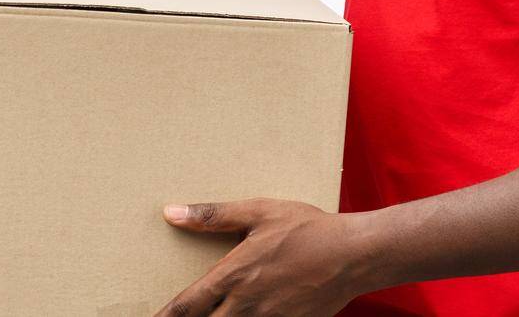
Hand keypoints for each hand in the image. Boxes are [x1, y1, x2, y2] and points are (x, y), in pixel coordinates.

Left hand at [155, 197, 380, 315]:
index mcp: (234, 275)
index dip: (164, 316)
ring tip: (212, 316)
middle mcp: (246, 304)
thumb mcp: (260, 212)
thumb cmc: (307, 229)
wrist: (354, 254)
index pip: (187, 305)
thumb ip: (213, 215)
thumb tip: (172, 213)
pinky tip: (246, 316)